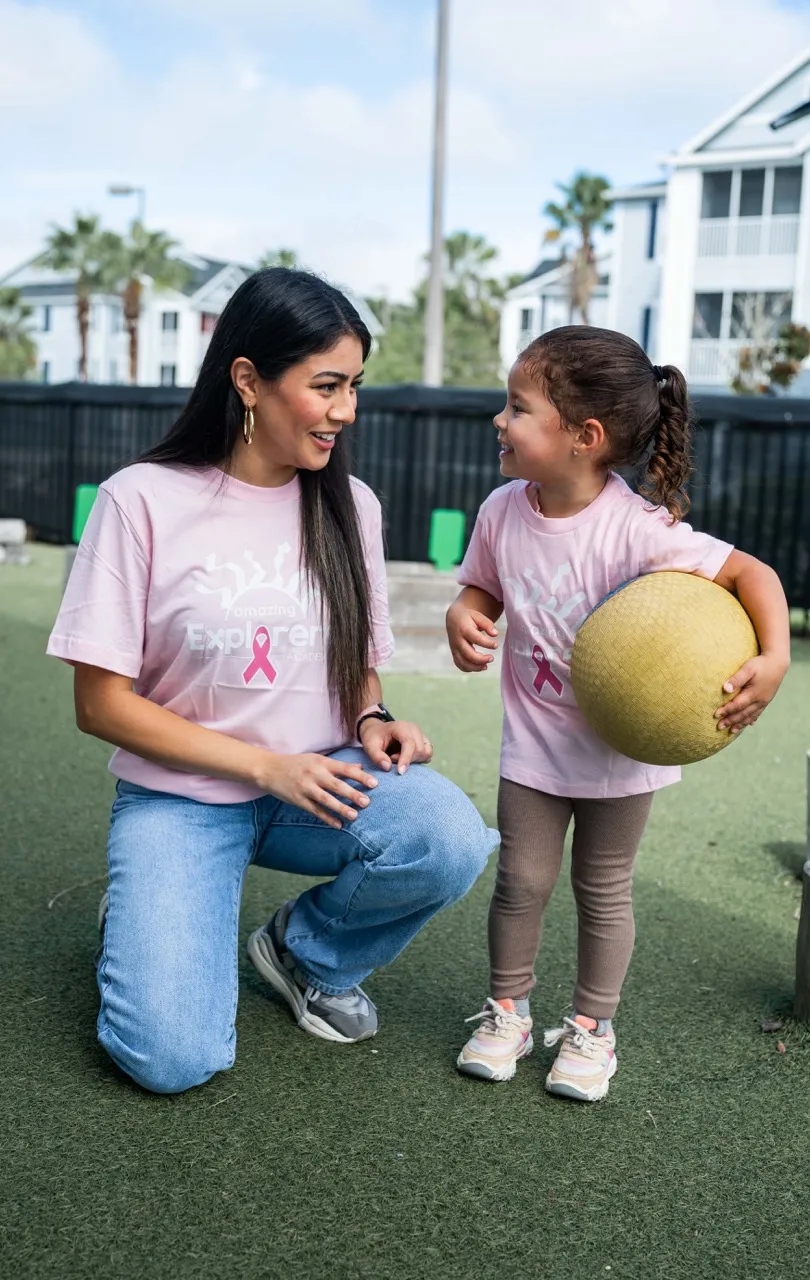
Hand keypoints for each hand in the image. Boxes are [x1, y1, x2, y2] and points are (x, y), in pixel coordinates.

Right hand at [257, 752, 377, 829]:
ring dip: (341, 808)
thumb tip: (361, 767)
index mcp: (322, 762)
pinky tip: (338, 825)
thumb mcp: (318, 759)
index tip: (375, 784)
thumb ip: (339, 765)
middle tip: (367, 802)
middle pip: (336, 785)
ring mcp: (305, 788)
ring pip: (326, 799)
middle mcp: (314, 774)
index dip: (360, 777)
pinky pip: (315, 810)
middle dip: (352, 794)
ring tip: (354, 816)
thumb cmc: (297, 763)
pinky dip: (327, 818)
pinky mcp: (298, 800)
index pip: (345, 769)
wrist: (269, 769)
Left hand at [359, 718, 433, 774]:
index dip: (406, 758)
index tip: (400, 772)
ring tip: (398, 757)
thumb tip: (388, 767)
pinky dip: (418, 760)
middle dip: (406, 760)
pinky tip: (405, 758)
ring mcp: (421, 734)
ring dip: (413, 760)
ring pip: (426, 753)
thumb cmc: (373, 737)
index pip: (409, 743)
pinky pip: (427, 754)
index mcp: (401, 727)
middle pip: (419, 749)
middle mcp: (414, 729)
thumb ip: (376, 757)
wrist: (377, 731)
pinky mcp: (424, 742)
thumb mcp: (369, 746)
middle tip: (390, 758)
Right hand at [446, 602, 498, 672]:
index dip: (487, 643)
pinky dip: (468, 669)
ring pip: (462, 662)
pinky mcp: (454, 653)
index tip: (496, 645)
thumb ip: (487, 624)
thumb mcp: (478, 616)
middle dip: (480, 659)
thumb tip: (495, 634)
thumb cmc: (469, 617)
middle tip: (492, 658)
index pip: (475, 638)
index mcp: (464, 629)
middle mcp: (457, 640)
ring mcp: (454, 648)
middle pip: (467, 653)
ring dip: (475, 667)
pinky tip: (479, 667)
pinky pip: (459, 664)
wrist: (453, 618)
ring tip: (486, 666)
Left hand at [715, 653, 789, 732]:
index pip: (737, 705)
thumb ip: (737, 679)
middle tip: (719, 727)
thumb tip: (725, 689)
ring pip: (751, 716)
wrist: (778, 662)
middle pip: (743, 714)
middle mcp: (760, 700)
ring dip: (740, 724)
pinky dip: (751, 719)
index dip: (726, 711)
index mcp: (754, 693)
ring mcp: (764, 701)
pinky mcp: (766, 700)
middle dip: (731, 721)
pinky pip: (758, 713)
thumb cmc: (760, 664)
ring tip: (731, 731)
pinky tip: (748, 725)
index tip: (716, 715)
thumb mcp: (748, 668)